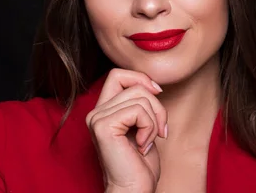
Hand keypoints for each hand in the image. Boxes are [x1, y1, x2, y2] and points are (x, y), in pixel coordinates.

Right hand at [86, 69, 167, 192]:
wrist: (134, 191)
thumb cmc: (140, 165)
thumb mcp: (143, 125)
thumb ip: (141, 103)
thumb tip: (153, 85)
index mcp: (103, 110)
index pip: (118, 74)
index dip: (141, 79)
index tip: (157, 95)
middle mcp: (96, 112)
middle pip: (135, 85)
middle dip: (157, 106)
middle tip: (159, 132)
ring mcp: (97, 118)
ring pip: (140, 97)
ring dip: (155, 121)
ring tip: (149, 141)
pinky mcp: (103, 126)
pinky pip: (138, 111)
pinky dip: (149, 128)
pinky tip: (143, 146)